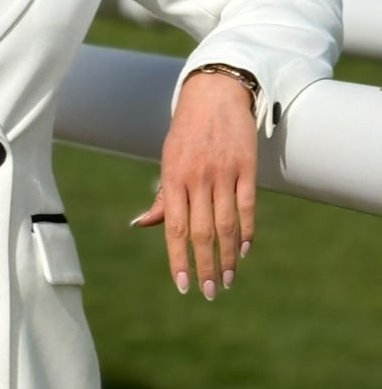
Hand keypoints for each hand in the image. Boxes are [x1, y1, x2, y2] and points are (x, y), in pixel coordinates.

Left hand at [129, 70, 257, 298]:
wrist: (214, 95)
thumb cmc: (186, 134)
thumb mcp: (168, 161)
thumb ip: (162, 197)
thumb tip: (141, 225)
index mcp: (173, 178)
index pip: (175, 228)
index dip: (178, 259)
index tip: (182, 286)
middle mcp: (197, 177)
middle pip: (202, 232)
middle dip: (204, 267)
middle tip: (209, 293)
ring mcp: (223, 172)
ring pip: (226, 224)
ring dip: (226, 257)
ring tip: (227, 280)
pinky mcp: (246, 167)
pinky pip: (247, 206)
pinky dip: (247, 231)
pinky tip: (243, 251)